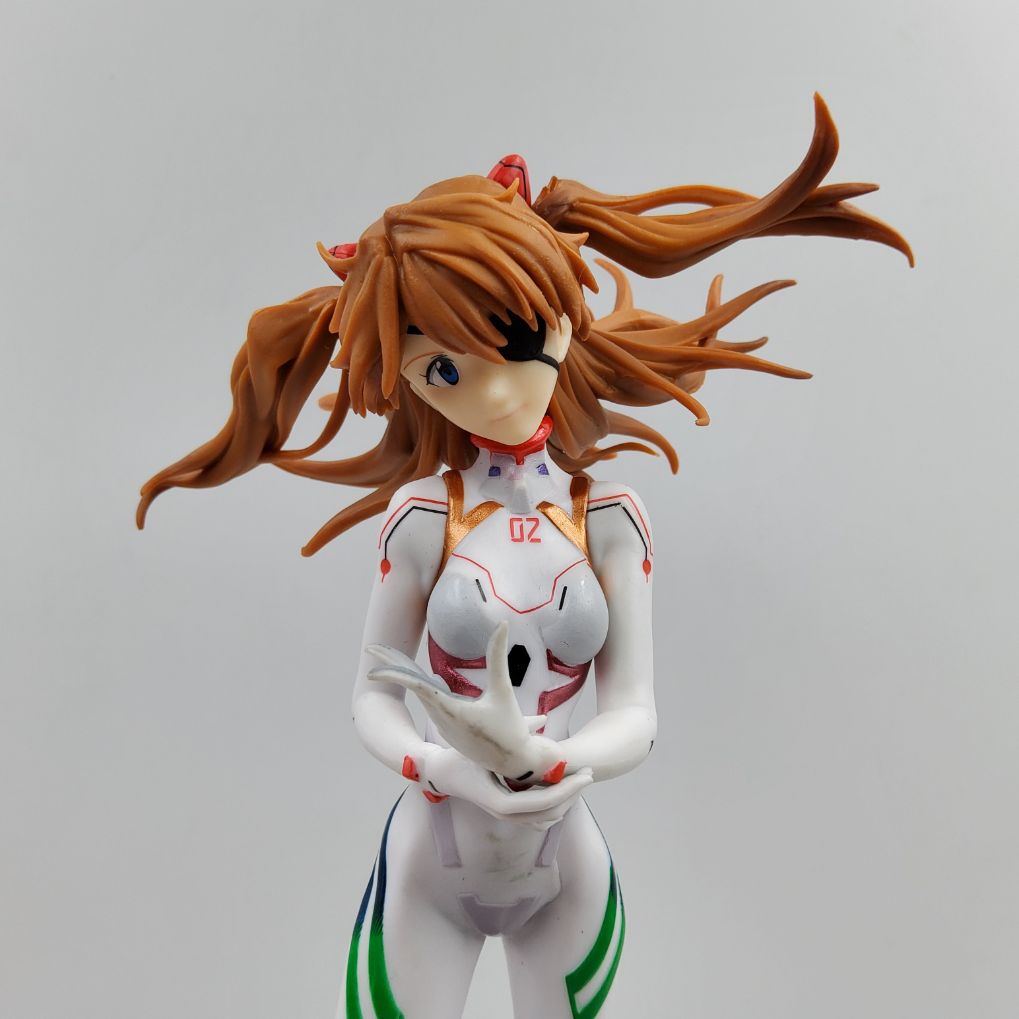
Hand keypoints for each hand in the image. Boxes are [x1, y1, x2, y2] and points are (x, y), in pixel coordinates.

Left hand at [366, 622, 564, 782]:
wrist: (513, 762)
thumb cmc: (509, 728)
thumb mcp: (503, 691)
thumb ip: (498, 658)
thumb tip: (502, 624)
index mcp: (449, 709)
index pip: (415, 686)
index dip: (394, 674)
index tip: (373, 667)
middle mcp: (440, 718)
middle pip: (412, 686)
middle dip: (391, 667)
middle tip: (370, 649)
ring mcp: (442, 725)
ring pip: (421, 694)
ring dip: (406, 675)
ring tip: (391, 659)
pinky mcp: (449, 729)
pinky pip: (432, 702)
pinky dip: (422, 687)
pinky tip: (427, 679)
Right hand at [420, 745, 591, 829]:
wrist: (441, 774)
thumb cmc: (460, 757)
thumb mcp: (486, 745)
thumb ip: (516, 732)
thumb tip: (544, 719)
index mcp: (500, 801)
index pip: (544, 802)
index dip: (568, 789)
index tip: (585, 774)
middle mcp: (505, 814)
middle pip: (550, 813)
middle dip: (573, 793)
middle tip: (589, 774)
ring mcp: (506, 816)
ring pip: (546, 818)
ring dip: (566, 801)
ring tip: (580, 780)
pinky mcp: (507, 814)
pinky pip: (538, 819)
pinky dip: (554, 809)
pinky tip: (564, 792)